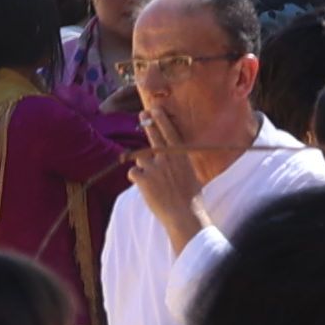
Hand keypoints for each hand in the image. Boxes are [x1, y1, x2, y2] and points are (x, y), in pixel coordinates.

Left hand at [129, 109, 206, 252]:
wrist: (184, 215)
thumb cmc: (191, 199)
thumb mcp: (191, 177)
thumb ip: (179, 165)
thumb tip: (173, 159)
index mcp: (180, 158)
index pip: (170, 133)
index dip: (162, 120)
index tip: (155, 108)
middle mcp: (166, 158)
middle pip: (153, 136)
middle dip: (148, 123)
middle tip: (143, 114)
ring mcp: (154, 167)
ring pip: (140, 157)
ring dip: (142, 164)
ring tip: (152, 179)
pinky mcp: (142, 178)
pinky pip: (133, 172)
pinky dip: (136, 178)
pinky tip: (143, 186)